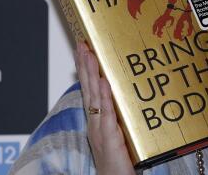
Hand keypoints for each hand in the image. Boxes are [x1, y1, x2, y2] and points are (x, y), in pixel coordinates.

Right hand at [75, 42, 134, 174]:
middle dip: (85, 65)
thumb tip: (124, 95)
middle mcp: (95, 122)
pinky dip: (104, 97)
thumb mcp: (119, 132)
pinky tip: (102, 82)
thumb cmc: (118, 161)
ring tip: (89, 55)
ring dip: (91, 74)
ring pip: (94, 96)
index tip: (84, 51)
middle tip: (82, 45)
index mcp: (97, 119)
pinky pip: (106, 113)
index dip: (86, 70)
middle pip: (88, 88)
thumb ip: (119, 114)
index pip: (90, 89)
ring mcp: (100, 128)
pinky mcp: (109, 137)